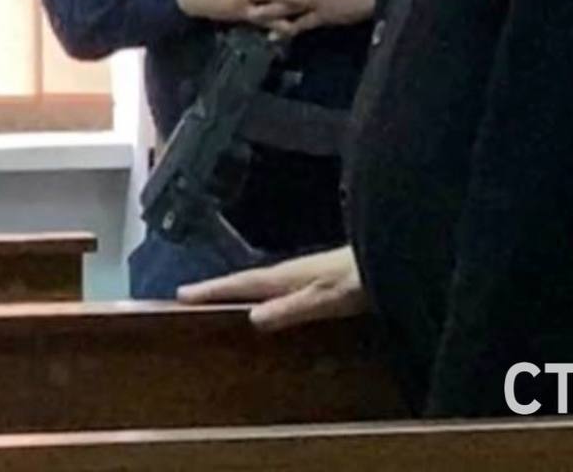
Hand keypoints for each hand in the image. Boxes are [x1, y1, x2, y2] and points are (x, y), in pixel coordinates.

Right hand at [176, 244, 367, 329]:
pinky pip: (282, 287)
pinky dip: (266, 294)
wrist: (393, 253)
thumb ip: (291, 307)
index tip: (180, 293)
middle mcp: (292, 270)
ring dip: (243, 290)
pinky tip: (272, 303)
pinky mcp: (321, 278)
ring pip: (266, 283)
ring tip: (223, 300)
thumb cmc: (358, 279)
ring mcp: (307, 272)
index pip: (243, 283)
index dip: (213, 289)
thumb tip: (250, 318)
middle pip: (249, 281)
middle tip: (192, 296)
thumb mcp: (323, 299)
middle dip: (221, 288)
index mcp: (286, 275)